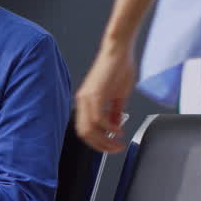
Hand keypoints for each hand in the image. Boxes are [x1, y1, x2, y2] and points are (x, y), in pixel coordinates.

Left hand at [76, 38, 135, 153]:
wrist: (118, 51)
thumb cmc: (118, 68)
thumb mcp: (118, 96)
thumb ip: (115, 112)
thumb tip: (116, 126)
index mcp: (85, 102)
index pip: (84, 130)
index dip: (96, 142)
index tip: (110, 147)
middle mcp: (82, 101)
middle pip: (84, 133)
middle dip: (101, 145)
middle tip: (115, 149)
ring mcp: (86, 98)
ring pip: (89, 129)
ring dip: (105, 140)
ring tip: (118, 143)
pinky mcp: (94, 94)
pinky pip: (98, 118)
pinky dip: (109, 128)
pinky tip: (118, 130)